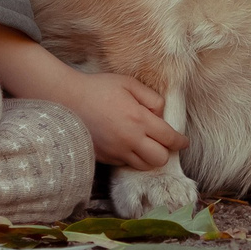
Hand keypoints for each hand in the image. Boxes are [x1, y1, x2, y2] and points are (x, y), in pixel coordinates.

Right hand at [56, 69, 183, 170]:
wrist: (67, 100)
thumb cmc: (98, 88)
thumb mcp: (128, 83)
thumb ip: (151, 98)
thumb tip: (161, 113)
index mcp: (139, 119)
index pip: (169, 138)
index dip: (180, 141)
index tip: (183, 141)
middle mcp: (130, 140)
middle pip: (160, 159)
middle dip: (166, 151)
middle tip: (163, 142)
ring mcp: (116, 151)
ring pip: (144, 166)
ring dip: (149, 157)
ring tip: (146, 145)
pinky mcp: (104, 158)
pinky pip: (125, 164)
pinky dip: (131, 158)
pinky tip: (128, 145)